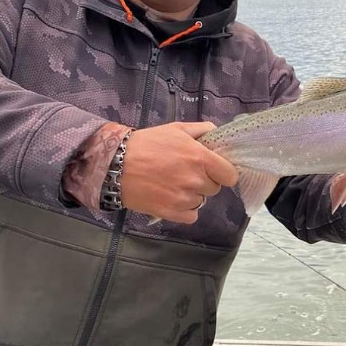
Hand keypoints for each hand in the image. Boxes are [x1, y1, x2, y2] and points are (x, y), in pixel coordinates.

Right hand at [121, 122, 238, 222]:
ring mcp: (183, 198)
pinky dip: (184, 210)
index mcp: (200, 158)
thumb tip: (217, 133)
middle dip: (205, 181)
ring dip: (193, 195)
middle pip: (215, 188)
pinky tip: (172, 198)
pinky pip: (191, 216)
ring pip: (201, 201)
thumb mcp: (175, 129)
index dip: (224, 172)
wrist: (115, 164)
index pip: (230, 175)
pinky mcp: (171, 213)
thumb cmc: (147, 144)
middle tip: (186, 173)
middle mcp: (195, 180)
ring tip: (173, 184)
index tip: (214, 170)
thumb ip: (201, 130)